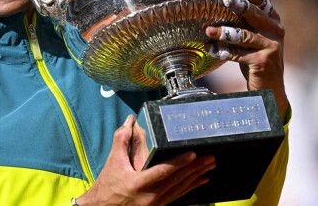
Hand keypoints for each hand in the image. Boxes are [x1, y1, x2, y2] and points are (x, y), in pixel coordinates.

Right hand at [76, 115, 215, 205]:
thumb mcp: (113, 162)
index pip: (163, 171)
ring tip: (209, 166)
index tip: (193, 154)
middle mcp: (149, 196)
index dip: (179, 162)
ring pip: (180, 188)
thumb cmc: (107, 186)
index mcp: (138, 183)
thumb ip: (122, 139)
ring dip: (196, 177)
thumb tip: (130, 121)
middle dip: (195, 168)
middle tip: (210, 157)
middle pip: (177, 180)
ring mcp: (155, 204)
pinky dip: (190, 187)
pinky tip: (200, 180)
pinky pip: (177, 196)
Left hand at [205, 0, 287, 119]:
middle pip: (256, 14)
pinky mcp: (263, 61)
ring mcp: (271, 46)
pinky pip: (238, 54)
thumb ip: (255, 15)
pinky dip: (222, 51)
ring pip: (244, 35)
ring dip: (223, 32)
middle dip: (239, 5)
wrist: (270, 87)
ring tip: (208, 30)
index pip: (263, 1)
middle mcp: (276, 31)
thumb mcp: (259, 34)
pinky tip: (209, 48)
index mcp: (273, 20)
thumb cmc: (258, 57)